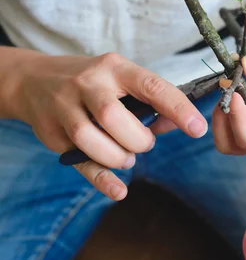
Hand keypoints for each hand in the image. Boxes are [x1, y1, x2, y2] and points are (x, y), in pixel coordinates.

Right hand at [14, 52, 207, 199]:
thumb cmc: (91, 82)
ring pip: (91, 139)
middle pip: (114, 117)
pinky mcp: (53, 134)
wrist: (33, 81)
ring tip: (125, 157)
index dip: (176, 107)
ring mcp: (65, 108)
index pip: (150, 86)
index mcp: (114, 68)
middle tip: (143, 144)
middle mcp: (87, 84)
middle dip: (137, 140)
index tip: (197, 128)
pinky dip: (102, 180)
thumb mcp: (120, 80)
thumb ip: (151, 102)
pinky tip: (119, 190)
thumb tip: (184, 123)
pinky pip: (79, 162)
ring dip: (118, 157)